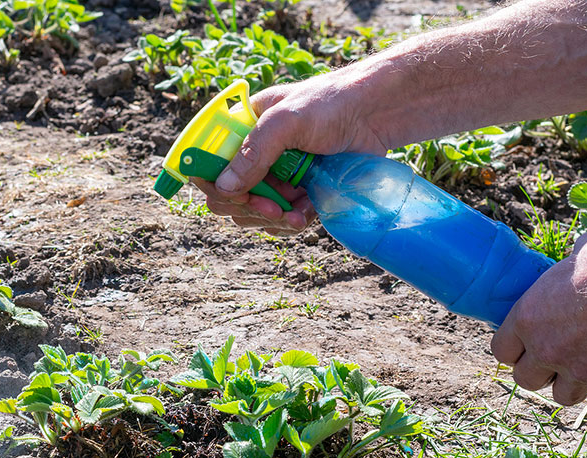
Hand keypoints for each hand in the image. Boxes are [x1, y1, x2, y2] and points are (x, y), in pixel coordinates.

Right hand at [193, 72, 390, 233]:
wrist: (379, 113)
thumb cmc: (332, 104)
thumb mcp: (287, 120)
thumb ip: (254, 152)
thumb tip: (224, 188)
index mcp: (242, 129)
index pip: (206, 163)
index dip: (213, 184)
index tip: (234, 196)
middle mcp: (254, 154)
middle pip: (227, 196)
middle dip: (247, 208)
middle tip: (271, 209)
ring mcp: (276, 176)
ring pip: (252, 213)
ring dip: (270, 220)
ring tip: (296, 216)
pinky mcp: (298, 193)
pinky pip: (280, 220)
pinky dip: (290, 223)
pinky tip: (306, 215)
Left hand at [491, 232, 586, 404]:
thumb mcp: (585, 251)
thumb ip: (572, 259)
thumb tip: (581, 249)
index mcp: (528, 318)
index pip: (500, 350)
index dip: (512, 349)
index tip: (523, 344)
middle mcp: (545, 347)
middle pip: (523, 378)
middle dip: (535, 371)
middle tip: (548, 357)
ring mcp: (574, 366)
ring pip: (557, 394)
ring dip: (563, 383)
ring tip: (574, 367)